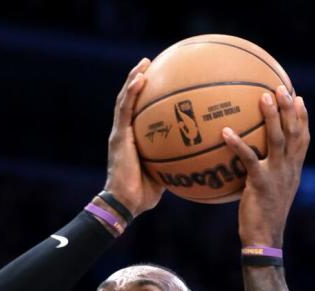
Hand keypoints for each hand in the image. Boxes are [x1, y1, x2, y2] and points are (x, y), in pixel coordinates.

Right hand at [103, 58, 164, 218]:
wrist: (125, 203)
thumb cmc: (143, 195)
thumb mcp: (164, 174)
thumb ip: (174, 161)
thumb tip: (196, 157)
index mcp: (133, 140)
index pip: (138, 113)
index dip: (145, 96)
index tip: (158, 80)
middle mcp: (124, 133)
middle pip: (129, 101)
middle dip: (138, 79)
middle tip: (149, 63)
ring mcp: (119, 134)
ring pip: (124, 100)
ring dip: (133, 79)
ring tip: (144, 63)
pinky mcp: (118, 137)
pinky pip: (125, 110)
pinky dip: (132, 93)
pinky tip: (140, 79)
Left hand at [221, 84, 309, 247]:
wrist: (265, 240)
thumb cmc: (263, 219)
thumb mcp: (270, 194)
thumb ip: (266, 175)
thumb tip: (250, 164)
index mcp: (293, 170)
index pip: (303, 138)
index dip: (302, 117)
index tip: (298, 97)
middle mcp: (289, 169)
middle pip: (294, 131)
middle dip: (289, 107)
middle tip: (281, 87)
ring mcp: (276, 174)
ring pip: (277, 139)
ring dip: (271, 116)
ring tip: (262, 96)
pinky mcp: (260, 183)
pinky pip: (248, 158)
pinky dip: (237, 144)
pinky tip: (225, 132)